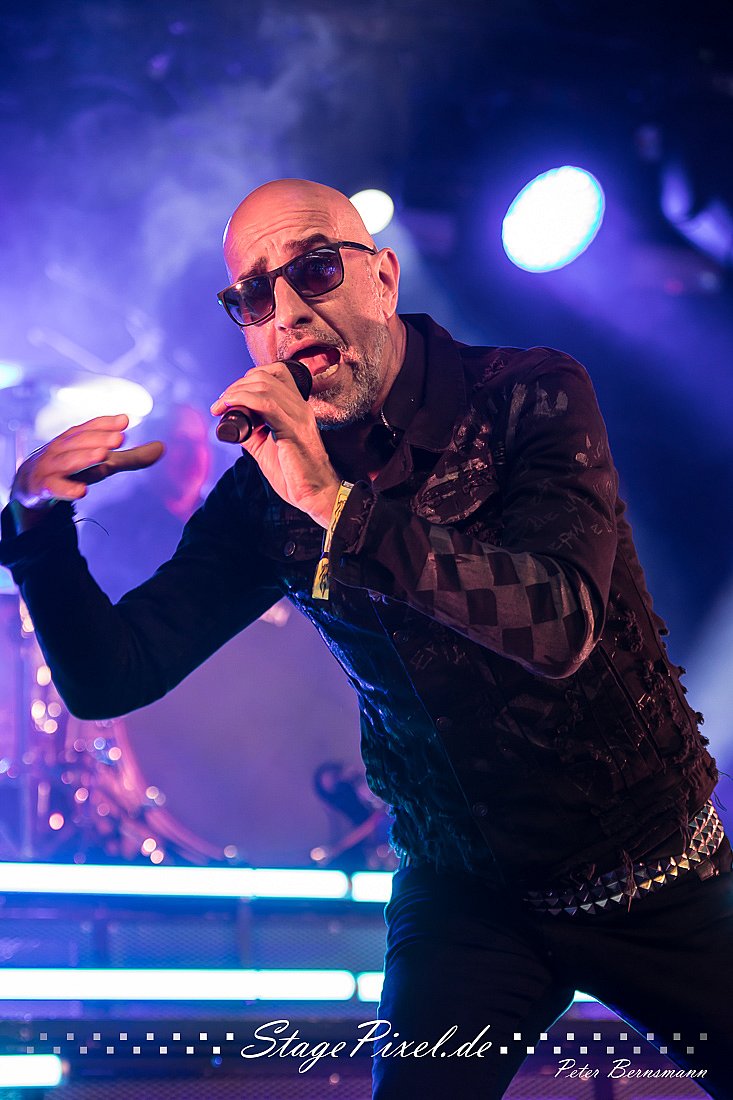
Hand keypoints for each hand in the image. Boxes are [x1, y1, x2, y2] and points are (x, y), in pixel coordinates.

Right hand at [10, 414, 164, 526]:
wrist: (31, 483)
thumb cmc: (72, 467)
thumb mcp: (101, 461)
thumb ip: (131, 457)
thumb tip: (162, 448)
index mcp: (75, 438)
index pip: (90, 427)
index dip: (106, 423)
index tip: (125, 420)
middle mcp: (62, 448)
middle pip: (80, 441)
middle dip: (99, 438)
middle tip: (119, 437)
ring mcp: (51, 467)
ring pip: (68, 461)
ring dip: (85, 457)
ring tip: (103, 456)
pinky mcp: (44, 487)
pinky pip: (56, 487)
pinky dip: (68, 489)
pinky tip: (82, 491)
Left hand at [210, 361, 339, 526]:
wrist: (315, 493)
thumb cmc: (294, 474)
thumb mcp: (265, 447)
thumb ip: (251, 431)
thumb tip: (231, 421)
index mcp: (296, 408)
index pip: (275, 373)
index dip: (247, 378)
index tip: (229, 397)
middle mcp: (299, 406)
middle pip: (264, 376)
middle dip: (236, 385)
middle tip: (221, 403)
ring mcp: (298, 416)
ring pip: (264, 385)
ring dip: (236, 392)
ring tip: (221, 406)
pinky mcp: (293, 430)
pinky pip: (266, 404)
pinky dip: (243, 400)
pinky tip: (229, 408)